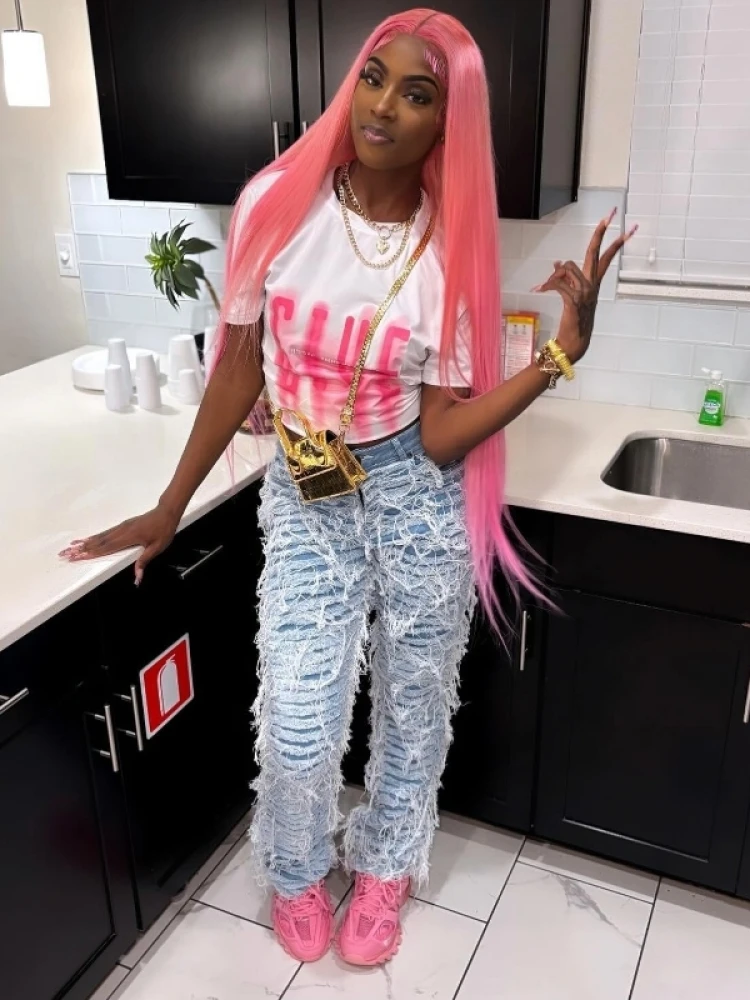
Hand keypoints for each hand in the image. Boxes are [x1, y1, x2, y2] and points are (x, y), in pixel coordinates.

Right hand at [59, 503, 180, 584]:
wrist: (166, 512)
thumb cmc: (163, 530)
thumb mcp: (157, 548)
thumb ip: (144, 561)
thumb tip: (137, 577)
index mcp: (128, 538)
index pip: (106, 548)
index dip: (90, 554)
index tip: (77, 557)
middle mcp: (121, 532)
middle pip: (97, 543)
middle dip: (80, 549)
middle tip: (65, 553)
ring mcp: (121, 528)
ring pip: (99, 537)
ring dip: (84, 542)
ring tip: (70, 547)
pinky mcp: (122, 526)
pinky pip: (105, 533)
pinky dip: (93, 537)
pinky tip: (87, 539)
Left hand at [533, 209, 637, 364]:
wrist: (573, 344)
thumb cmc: (573, 322)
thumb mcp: (570, 297)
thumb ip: (565, 280)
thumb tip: (556, 263)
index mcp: (594, 284)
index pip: (605, 258)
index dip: (616, 243)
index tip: (629, 228)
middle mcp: (592, 285)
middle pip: (595, 252)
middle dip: (601, 232)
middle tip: (609, 215)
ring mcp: (585, 293)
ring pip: (567, 267)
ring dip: (553, 275)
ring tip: (544, 287)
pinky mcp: (575, 301)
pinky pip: (558, 284)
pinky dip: (546, 285)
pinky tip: (538, 290)